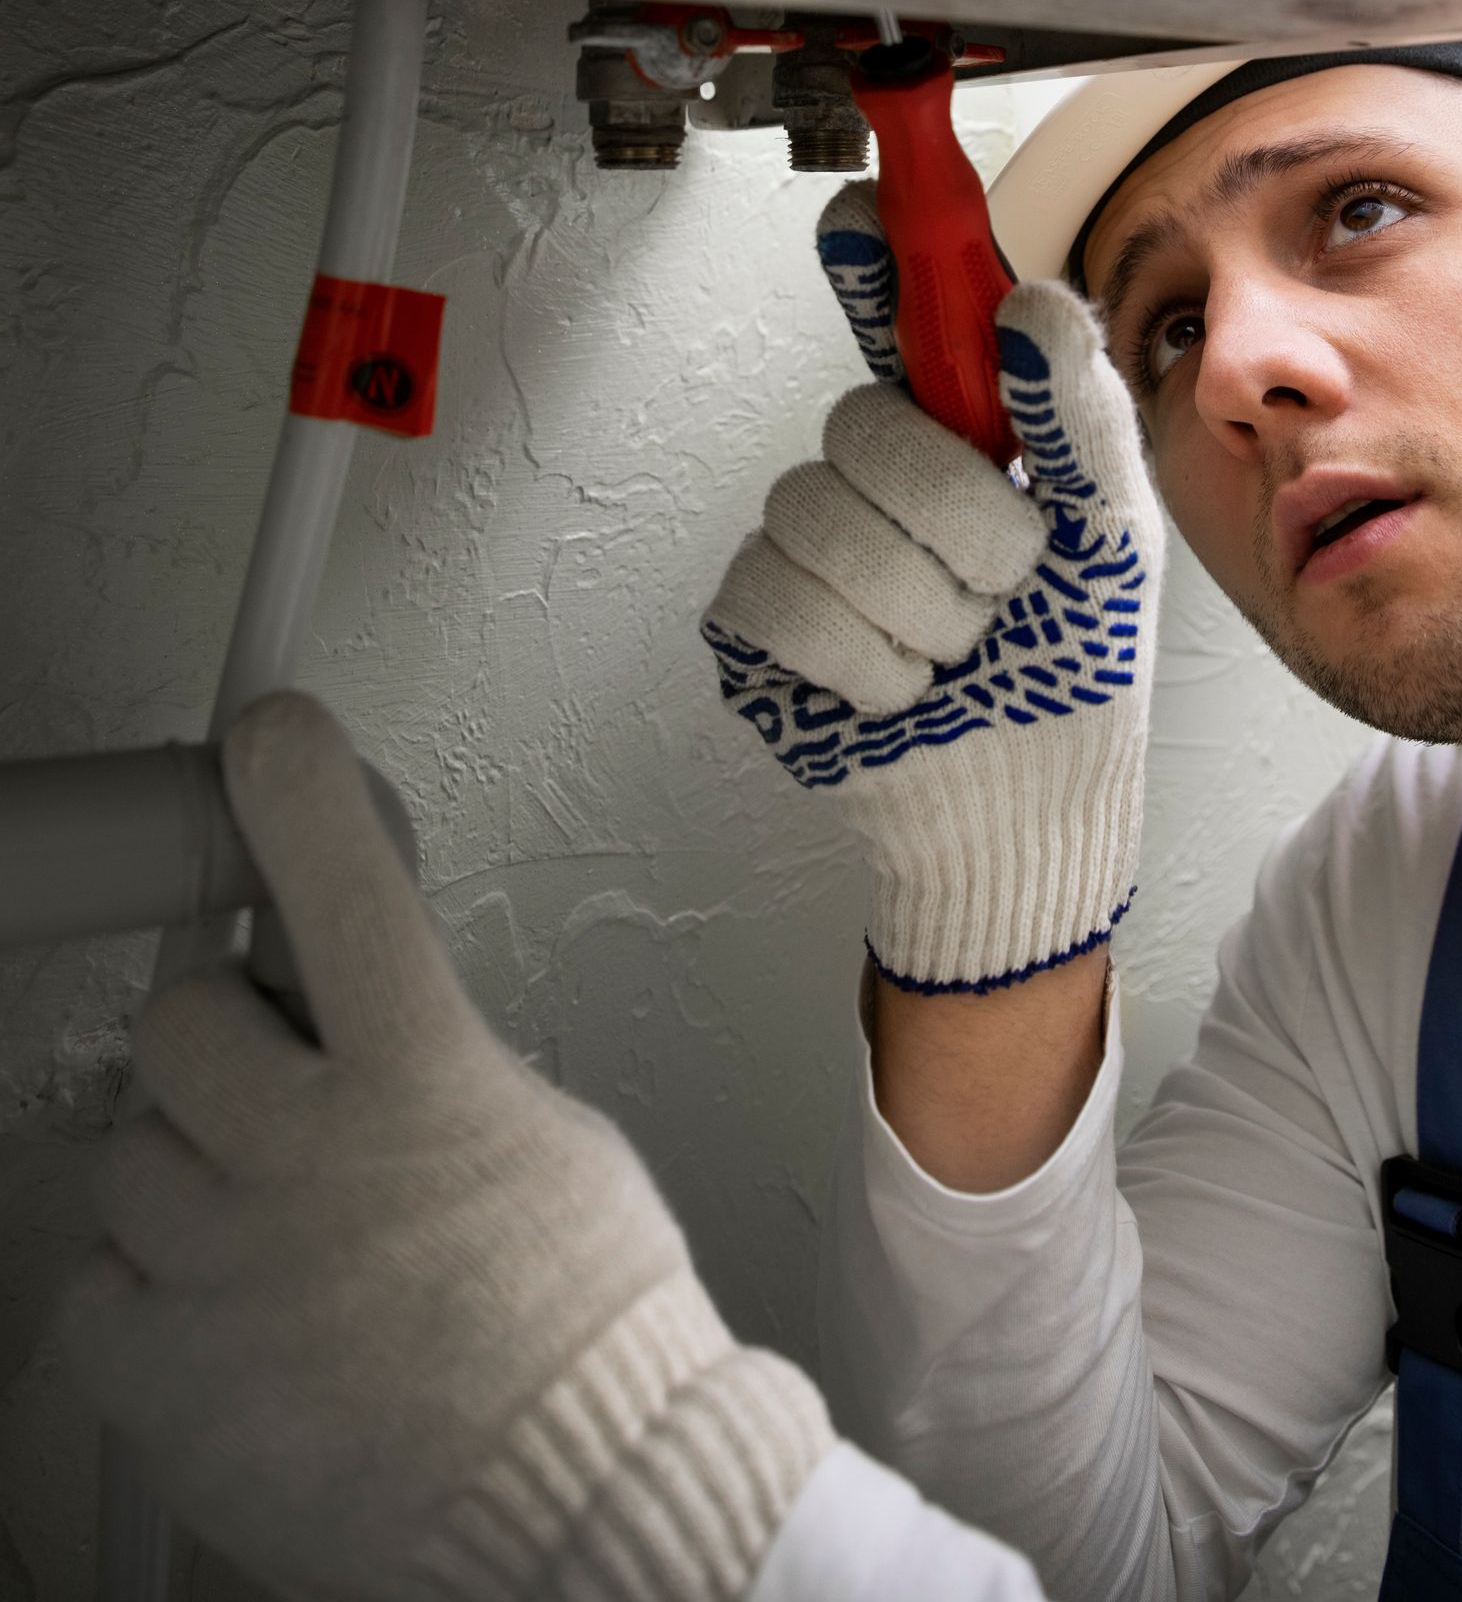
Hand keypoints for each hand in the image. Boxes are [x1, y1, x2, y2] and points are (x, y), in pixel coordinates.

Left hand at [61, 693, 830, 1601]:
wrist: (582, 1510)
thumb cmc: (586, 1332)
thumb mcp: (544, 1137)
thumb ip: (439, 1062)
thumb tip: (371, 1023)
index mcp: (425, 1076)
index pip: (338, 877)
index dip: (295, 783)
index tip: (270, 734)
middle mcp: (311, 1153)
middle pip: (179, 1019)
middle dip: (219, 1046)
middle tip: (273, 1094)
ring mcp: (228, 1264)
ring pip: (125, 1151)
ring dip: (185, 1176)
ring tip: (266, 1234)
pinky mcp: (169, 1374)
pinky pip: (93, 1285)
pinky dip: (143, 1294)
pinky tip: (223, 1314)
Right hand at [701, 186, 1164, 992]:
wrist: (1032, 812)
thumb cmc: (1076, 667)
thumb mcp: (1112, 531)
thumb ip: (1078, 414)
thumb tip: (1026, 304)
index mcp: (955, 430)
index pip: (891, 316)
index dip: (871, 260)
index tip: (866, 217)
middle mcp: (868, 473)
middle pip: (863, 424)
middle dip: (959, 518)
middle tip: (1006, 581)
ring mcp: (802, 543)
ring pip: (822, 514)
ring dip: (921, 605)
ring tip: (958, 648)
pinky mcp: (755, 624)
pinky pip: (777, 595)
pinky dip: (863, 658)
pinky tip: (897, 687)